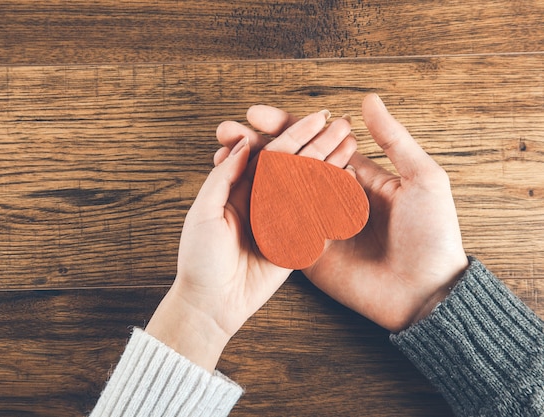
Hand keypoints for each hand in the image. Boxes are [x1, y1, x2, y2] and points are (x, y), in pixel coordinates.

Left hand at [146, 110, 356, 371]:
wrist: (211, 302)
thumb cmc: (200, 258)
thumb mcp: (205, 211)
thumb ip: (225, 176)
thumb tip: (246, 142)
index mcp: (240, 188)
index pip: (273, 153)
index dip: (295, 134)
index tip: (318, 117)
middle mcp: (262, 200)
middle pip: (296, 166)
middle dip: (319, 144)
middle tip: (343, 125)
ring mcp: (280, 220)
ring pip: (310, 187)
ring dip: (331, 166)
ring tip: (353, 146)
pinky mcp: (294, 243)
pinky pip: (317, 219)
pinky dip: (334, 200)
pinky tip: (349, 182)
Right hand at [222, 94, 468, 331]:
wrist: (426, 291)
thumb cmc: (433, 234)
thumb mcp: (422, 178)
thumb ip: (392, 139)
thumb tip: (368, 99)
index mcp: (356, 176)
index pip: (315, 143)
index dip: (286, 126)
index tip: (256, 114)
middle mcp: (332, 197)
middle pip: (289, 163)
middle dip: (259, 145)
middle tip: (227, 129)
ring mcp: (317, 224)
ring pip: (279, 192)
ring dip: (250, 171)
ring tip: (223, 153)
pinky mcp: (308, 251)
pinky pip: (281, 225)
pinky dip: (260, 206)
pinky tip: (237, 188)